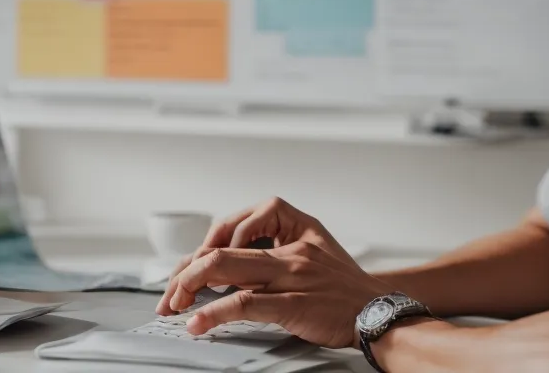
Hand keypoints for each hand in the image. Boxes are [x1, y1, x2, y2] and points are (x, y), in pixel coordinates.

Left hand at [162, 241, 393, 348]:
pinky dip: (213, 312)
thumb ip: (276, 245)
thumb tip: (230, 262)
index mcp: (290, 227)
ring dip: (189, 288)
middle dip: (184, 272)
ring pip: (225, 268)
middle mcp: (286, 249)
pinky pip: (244, 303)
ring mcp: (290, 275)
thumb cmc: (343, 285)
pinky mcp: (293, 303)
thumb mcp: (312, 246)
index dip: (201, 249)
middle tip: (169, 295)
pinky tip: (198, 322)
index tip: (186, 272)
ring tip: (174, 306)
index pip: (231, 228)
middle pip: (219, 248)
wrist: (379, 310)